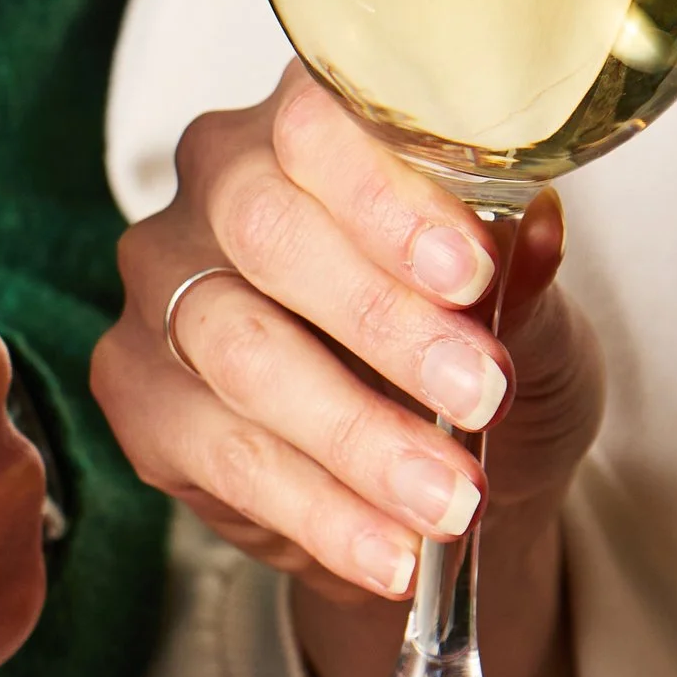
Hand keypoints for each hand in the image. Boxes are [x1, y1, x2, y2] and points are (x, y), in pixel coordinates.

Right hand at [89, 67, 602, 676]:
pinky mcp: (140, 395)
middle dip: (382, 323)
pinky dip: (318, 512)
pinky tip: (388, 552)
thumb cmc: (481, 352)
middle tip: (481, 396)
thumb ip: (520, 275)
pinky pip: (221, 455)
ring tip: (451, 501)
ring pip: (240, 352)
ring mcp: (163, 288)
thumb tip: (536, 228)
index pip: (319, 125)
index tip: (472, 273)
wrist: (442, 467)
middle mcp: (216, 184)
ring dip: (359, 438)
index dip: (387, 195)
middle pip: (265, 231)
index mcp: (311, 126)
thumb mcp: (531, 314)